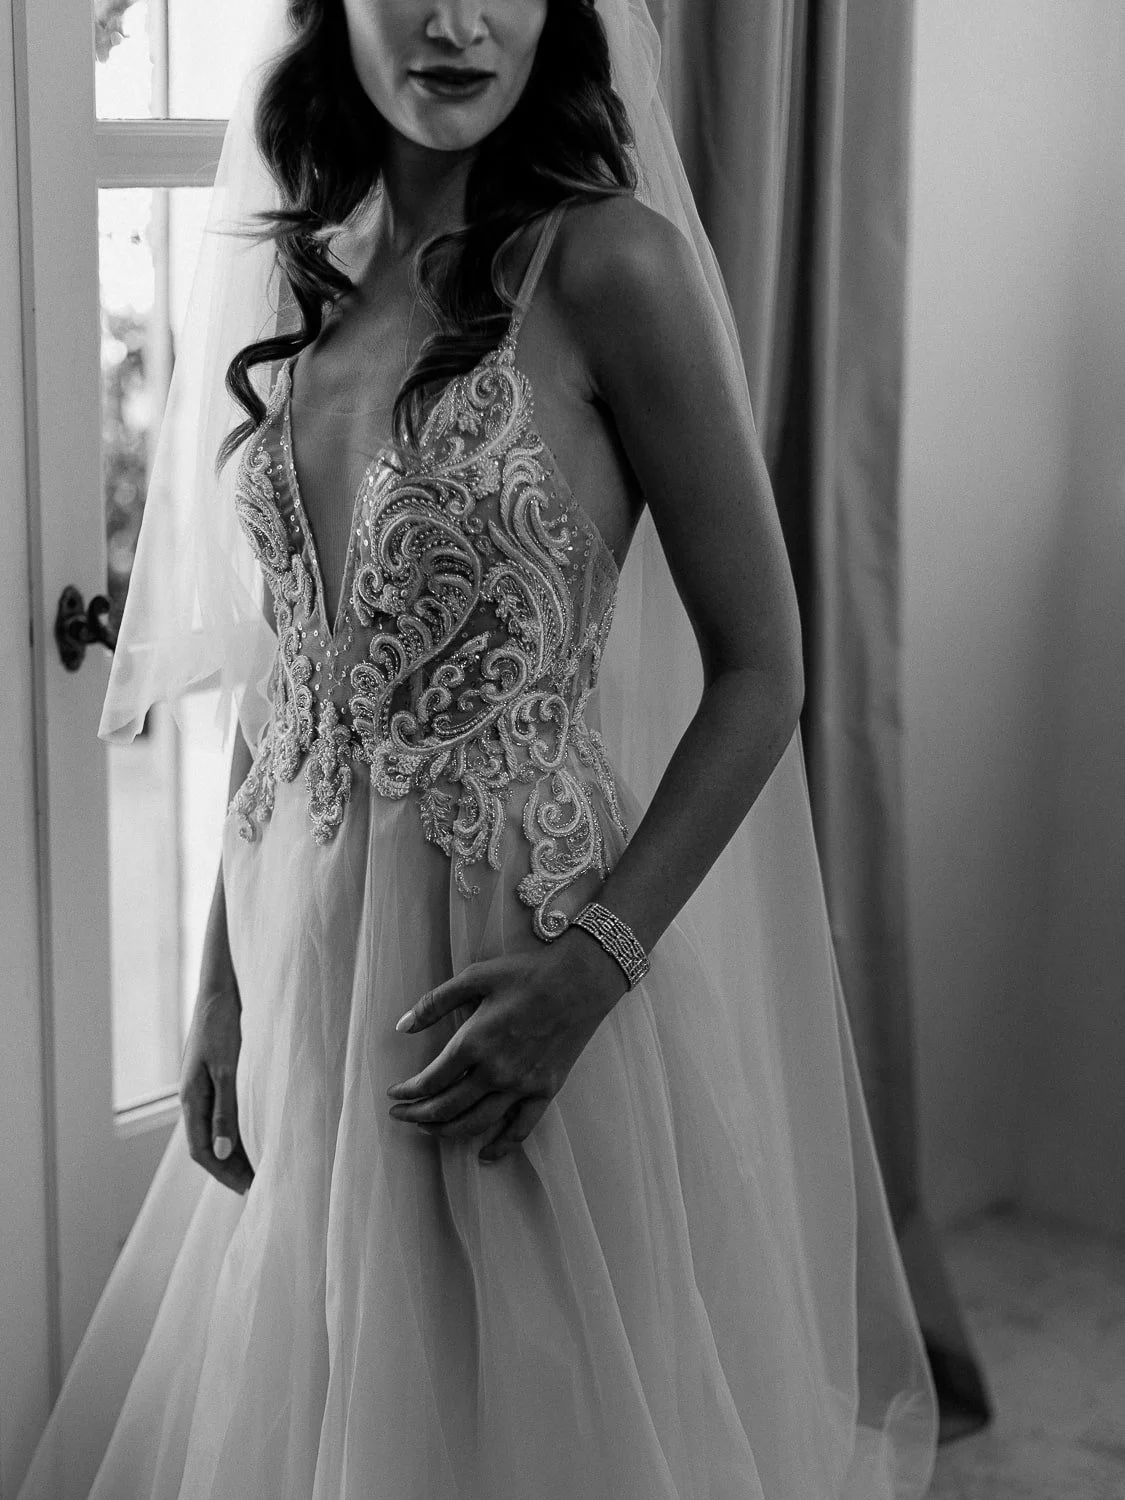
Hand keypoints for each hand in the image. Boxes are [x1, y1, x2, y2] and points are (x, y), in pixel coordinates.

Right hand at [179, 985, 254, 1195]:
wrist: (223, 987)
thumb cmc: (223, 1023)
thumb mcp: (227, 1067)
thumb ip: (225, 1109)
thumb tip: (220, 1153)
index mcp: (191, 1097)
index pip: (201, 1150)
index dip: (223, 1174)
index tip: (248, 1190)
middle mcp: (194, 1095)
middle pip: (207, 1144)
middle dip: (228, 1168)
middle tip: (257, 1187)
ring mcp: (204, 1085)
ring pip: (215, 1129)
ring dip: (234, 1150)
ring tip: (259, 1167)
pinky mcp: (216, 1073)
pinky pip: (224, 1111)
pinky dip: (237, 1128)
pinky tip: (257, 1132)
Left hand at [387, 930, 626, 1162]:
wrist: (581, 979)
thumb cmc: (526, 972)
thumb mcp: (475, 977)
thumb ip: (434, 1003)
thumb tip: (400, 1026)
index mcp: (474, 1043)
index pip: (430, 1081)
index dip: (407, 1092)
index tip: (394, 1094)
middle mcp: (495, 1072)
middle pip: (447, 1108)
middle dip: (417, 1115)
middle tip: (400, 1115)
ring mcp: (522, 1085)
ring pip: (476, 1124)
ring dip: (446, 1131)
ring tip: (428, 1128)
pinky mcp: (545, 1090)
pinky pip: (520, 1129)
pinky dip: (500, 1146)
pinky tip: (484, 1155)